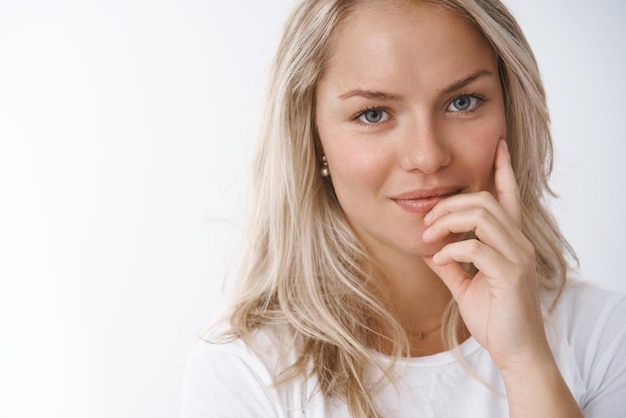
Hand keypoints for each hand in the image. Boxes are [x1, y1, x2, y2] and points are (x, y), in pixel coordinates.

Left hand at [422, 140, 550, 371]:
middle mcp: (518, 243)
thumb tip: (431, 251)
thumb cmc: (494, 318)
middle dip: (450, 203)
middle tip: (426, 222)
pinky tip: (439, 259)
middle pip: (485, 200)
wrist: (515, 351)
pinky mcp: (511, 274)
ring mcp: (517, 257)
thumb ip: (450, 265)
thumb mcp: (465, 286)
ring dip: (448, 220)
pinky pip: (475, 247)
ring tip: (428, 236)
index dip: (503, 169)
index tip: (497, 146)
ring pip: (482, 215)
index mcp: (510, 242)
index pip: (509, 196)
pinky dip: (451, 249)